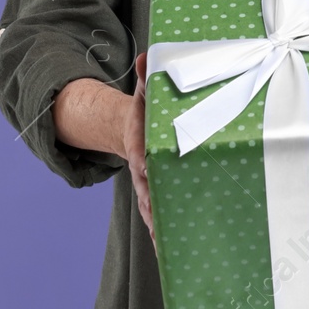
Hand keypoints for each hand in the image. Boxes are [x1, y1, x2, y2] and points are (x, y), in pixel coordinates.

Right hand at [125, 52, 155, 252]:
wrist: (136, 131)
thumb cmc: (147, 113)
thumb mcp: (145, 93)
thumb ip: (146, 78)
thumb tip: (145, 57)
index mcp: (141, 145)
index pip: (142, 155)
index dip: (145, 162)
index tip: (147, 168)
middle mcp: (143, 170)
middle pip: (147, 189)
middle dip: (153, 204)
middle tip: (159, 220)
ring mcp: (149, 186)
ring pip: (153, 209)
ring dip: (159, 227)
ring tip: (166, 246)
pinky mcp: (159, 195)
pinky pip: (161, 216)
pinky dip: (164, 234)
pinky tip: (171, 251)